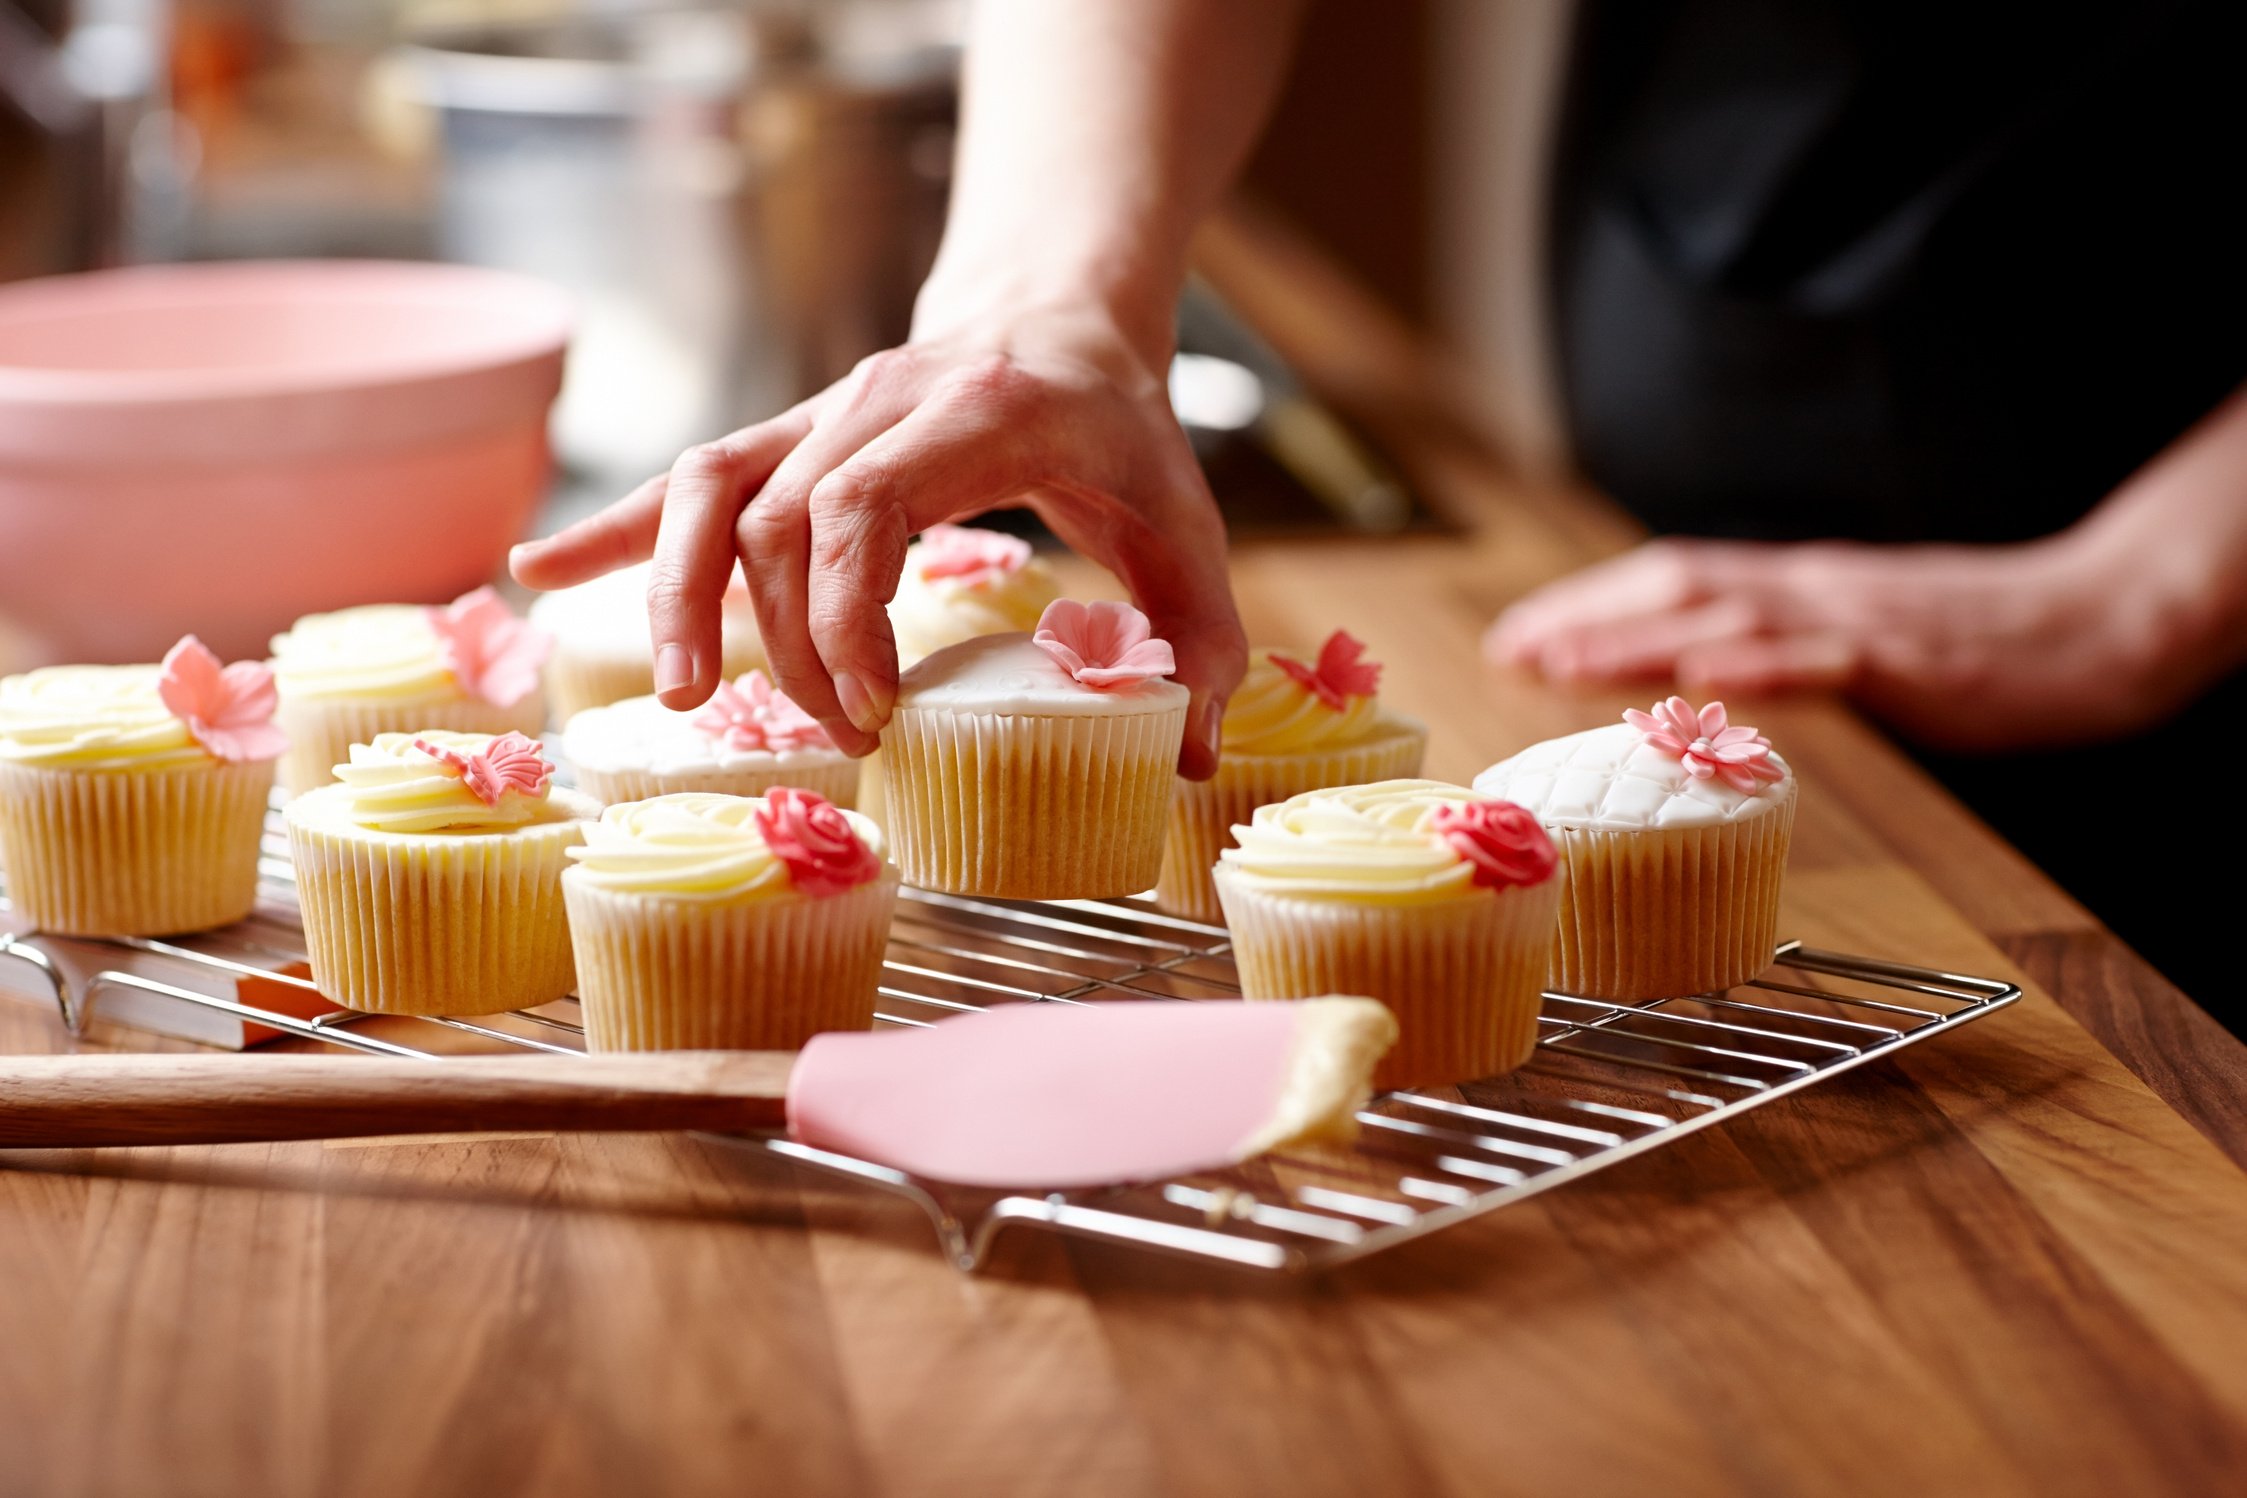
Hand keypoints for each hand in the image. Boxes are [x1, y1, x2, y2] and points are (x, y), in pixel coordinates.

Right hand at [510, 303, 1245, 775]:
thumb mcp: (1187, 524)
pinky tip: (536, 576)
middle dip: (785, 640)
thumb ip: (1202, 636)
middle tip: (835, 736)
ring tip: (674, 694)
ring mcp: (818, 410)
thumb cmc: (1121, 430)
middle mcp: (878, 399)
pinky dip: (611, 532)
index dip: (843, 613)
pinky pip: (683, 479)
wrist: (1059, 313)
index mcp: (975, 412)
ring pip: (707, 487)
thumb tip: (1188, 760)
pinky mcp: (784, 434)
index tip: (871, 708)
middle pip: (777, 516)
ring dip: (672, 592)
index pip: (862, 505)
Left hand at [1484, 534, 2226, 750]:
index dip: (1590, 603)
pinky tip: (1700, 674)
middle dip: (1585, 617)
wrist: (2101, 621)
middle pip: (1675, 588)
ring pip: (1725, 619)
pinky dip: (1752, 666)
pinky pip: (1818, 661)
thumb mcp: (1864, 634)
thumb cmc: (1983, 638)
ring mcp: (1854, 622)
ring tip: (1562, 660)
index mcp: (1799, 587)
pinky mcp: (1906, 662)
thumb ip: (1789, 646)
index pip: (1673, 581)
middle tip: (1509, 647)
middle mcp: (1811, 590)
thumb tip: (1708, 677)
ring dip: (1636, 639)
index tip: (1521, 632)